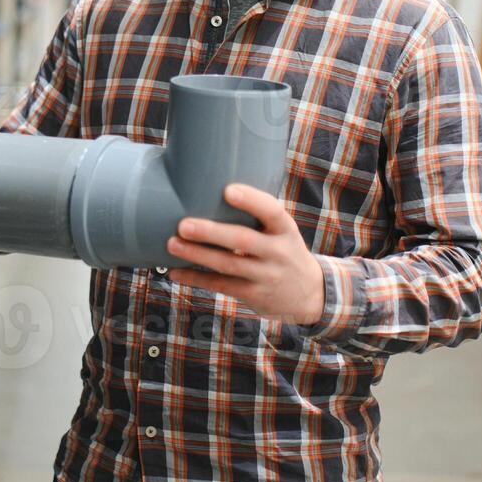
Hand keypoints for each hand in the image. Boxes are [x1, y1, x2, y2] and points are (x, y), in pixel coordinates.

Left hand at [165, 184, 325, 325]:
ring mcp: (266, 275)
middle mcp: (278, 252)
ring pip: (228, 265)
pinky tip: (175, 272)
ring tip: (172, 244)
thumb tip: (211, 187)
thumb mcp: (282, 230)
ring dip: (197, 255)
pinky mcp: (253, 294)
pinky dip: (196, 279)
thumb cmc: (283, 249)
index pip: (272, 211)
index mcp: (285, 229)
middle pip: (243, 240)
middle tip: (183, 225)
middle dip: (211, 232)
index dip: (251, 200)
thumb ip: (258, 214)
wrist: (309, 293)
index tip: (227, 190)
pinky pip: (221, 285)